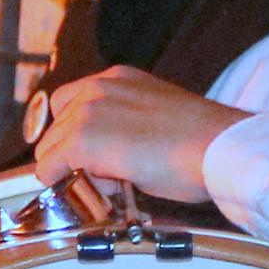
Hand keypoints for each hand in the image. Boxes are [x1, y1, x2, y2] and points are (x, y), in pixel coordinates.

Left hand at [30, 68, 241, 206]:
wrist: (220, 148)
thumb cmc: (203, 141)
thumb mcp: (156, 116)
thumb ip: (122, 125)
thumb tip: (105, 157)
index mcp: (116, 78)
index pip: (68, 104)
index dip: (76, 134)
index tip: (93, 155)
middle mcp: (96, 88)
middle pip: (55, 127)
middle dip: (73, 155)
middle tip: (108, 176)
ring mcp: (86, 112)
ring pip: (49, 149)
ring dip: (72, 170)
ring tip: (112, 182)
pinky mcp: (82, 140)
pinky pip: (48, 169)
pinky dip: (63, 184)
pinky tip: (99, 190)